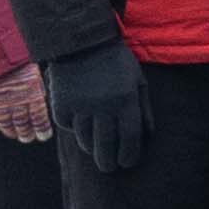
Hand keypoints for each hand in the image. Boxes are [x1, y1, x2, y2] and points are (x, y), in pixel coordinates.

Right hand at [0, 66, 52, 146]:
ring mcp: (1, 104)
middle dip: (26, 134)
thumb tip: (39, 108)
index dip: (42, 130)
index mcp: (32, 95)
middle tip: (27, 138)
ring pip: (6, 125)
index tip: (44, 136)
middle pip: (22, 125)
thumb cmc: (18, 62)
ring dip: (11, 132)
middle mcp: (17, 103)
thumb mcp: (34, 76)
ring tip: (14, 134)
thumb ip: (36, 93)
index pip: (39, 120)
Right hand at [42, 44, 152, 174]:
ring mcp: (80, 106)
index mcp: (126, 100)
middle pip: (106, 147)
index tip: (127, 163)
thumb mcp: (137, 80)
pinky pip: (68, 126)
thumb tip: (147, 136)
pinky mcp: (61, 104)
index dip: (129, 156)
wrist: (81, 40)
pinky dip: (73, 128)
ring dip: (91, 148)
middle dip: (109, 163)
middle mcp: (103, 106)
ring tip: (95, 149)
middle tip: (109, 168)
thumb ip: (144, 108)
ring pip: (85, 140)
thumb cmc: (115, 61)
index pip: (129, 139)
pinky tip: (79, 123)